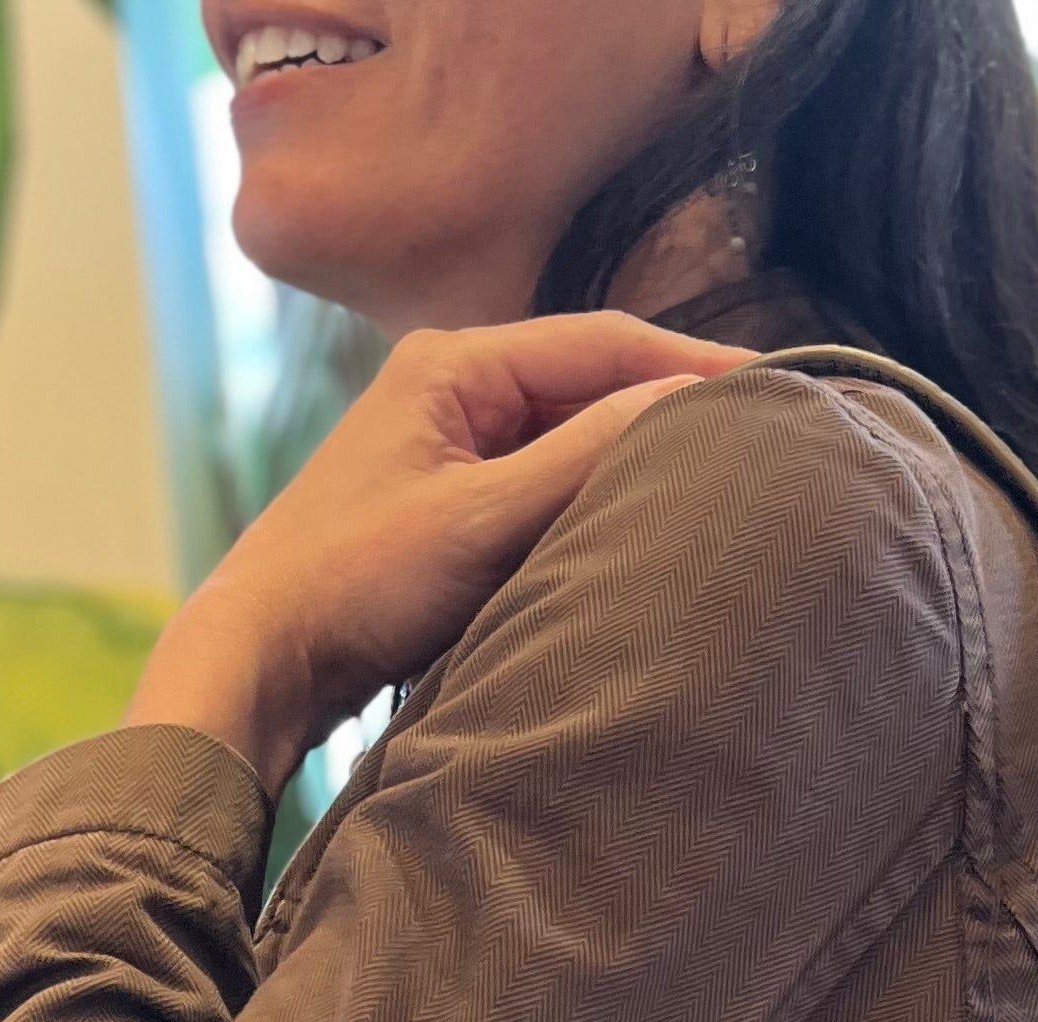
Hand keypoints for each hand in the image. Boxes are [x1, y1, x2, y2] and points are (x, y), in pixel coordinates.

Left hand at [126, 312, 752, 791]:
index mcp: (454, 364)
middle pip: (593, 387)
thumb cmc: (353, 583)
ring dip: (637, 462)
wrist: (260, 661)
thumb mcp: (481, 518)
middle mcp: (454, 391)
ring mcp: (451, 451)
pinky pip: (547, 490)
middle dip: (674, 410)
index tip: (777, 391)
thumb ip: (583, 456)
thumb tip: (687, 404)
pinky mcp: (451, 510)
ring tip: (722, 485)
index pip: (606, 343)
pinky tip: (643, 534)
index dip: (695, 364)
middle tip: (766, 440)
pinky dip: (597, 505)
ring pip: (573, 442)